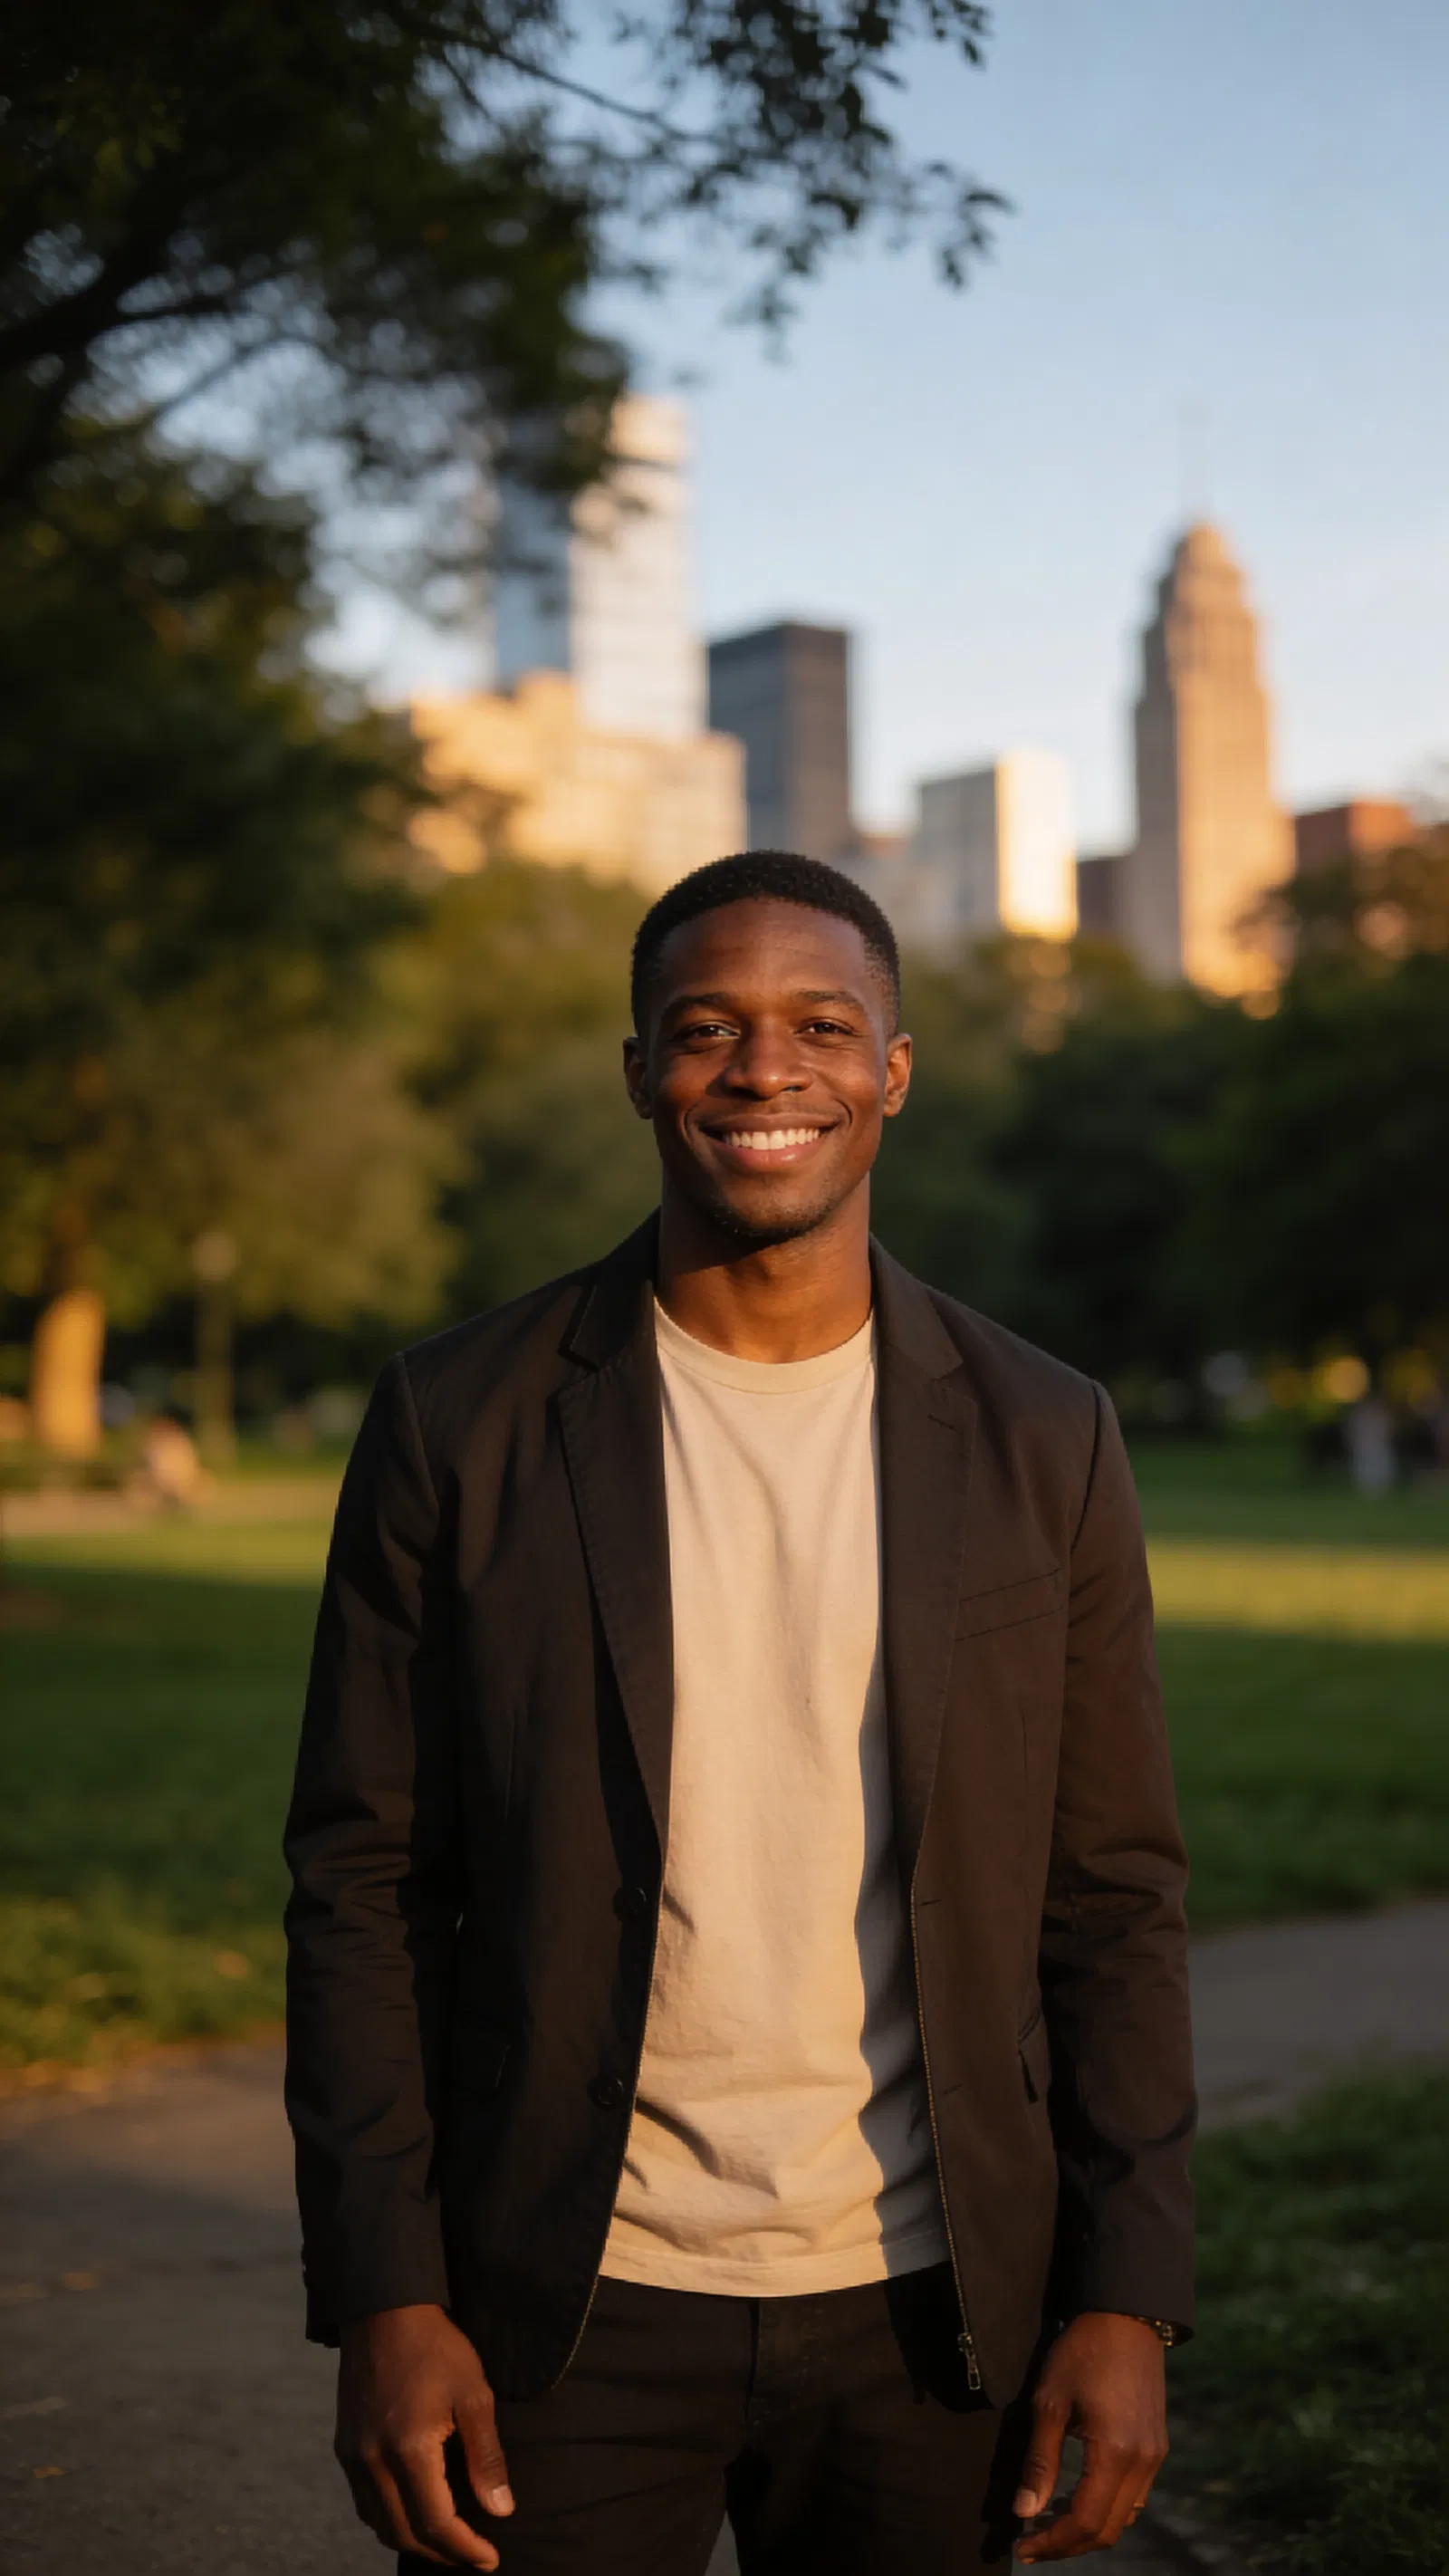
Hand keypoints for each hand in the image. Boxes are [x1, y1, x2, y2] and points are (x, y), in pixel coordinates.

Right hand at [335, 2302, 514, 2566]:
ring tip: (450, 2539)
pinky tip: (416, 2511)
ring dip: (414, 2540)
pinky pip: (365, 2503)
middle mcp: (372, 2461)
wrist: (384, 2310)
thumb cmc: (436, 2347)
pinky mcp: (344, 2447)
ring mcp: (352, 2456)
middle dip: (442, 2553)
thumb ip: (487, 2457)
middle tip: (474, 2555)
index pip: (436, 2524)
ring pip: (380, 2524)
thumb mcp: (475, 2395)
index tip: (490, 2559)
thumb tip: (501, 2511)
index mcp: (407, 2449)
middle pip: (405, 2534)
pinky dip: (391, 2520)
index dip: (465, 2549)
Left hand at [1013, 2312, 1166, 2561]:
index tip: (1024, 2548)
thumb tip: (1024, 2512)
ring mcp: (1155, 2457)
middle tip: (1033, 2543)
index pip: (1086, 2521)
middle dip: (1069, 2544)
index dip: (1054, 2542)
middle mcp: (1143, 2463)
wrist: (1126, 2315)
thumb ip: (1040, 2461)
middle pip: (1108, 2529)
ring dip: (1088, 2529)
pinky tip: (1078, 2498)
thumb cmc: (1081, 2352)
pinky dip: (1106, 2509)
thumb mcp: (1050, 2402)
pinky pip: (1134, 2497)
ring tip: (1049, 2524)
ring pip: (1125, 2518)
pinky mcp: (1157, 2447)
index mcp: (1116, 2453)